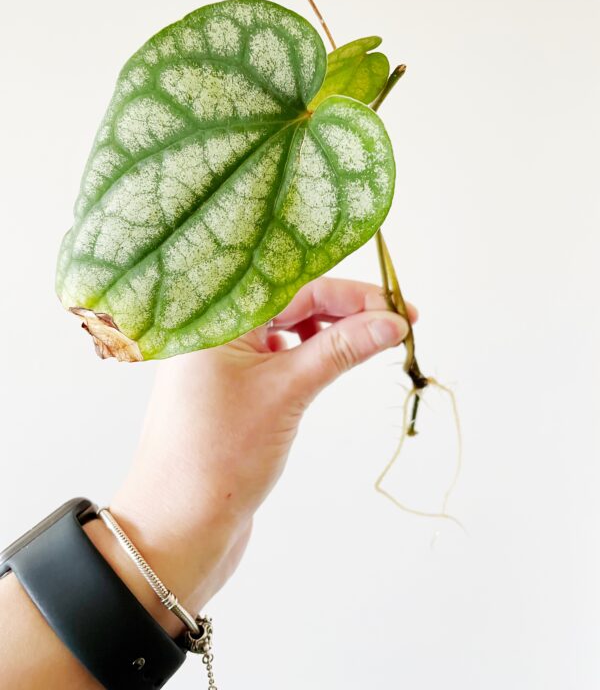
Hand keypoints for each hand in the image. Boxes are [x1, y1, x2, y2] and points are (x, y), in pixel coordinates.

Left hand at [99, 277, 414, 632]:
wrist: (176, 530)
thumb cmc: (219, 457)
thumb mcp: (287, 393)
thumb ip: (339, 350)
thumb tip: (391, 321)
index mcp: (216, 319)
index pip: (295, 288)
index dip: (351, 294)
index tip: (397, 306)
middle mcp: (216, 334)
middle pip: (290, 305)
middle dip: (345, 312)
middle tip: (397, 323)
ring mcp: (223, 365)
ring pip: (285, 333)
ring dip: (329, 335)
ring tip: (371, 343)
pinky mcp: (232, 393)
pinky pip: (277, 361)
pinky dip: (308, 359)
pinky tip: (333, 364)